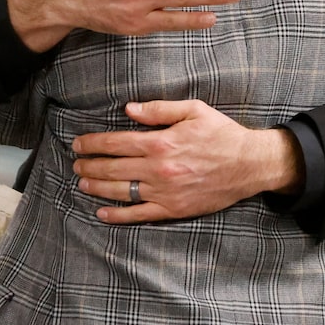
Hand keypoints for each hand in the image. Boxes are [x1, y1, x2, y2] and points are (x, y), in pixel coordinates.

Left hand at [71, 99, 304, 223]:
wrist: (249, 164)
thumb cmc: (222, 133)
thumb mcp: (194, 110)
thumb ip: (160, 109)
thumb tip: (129, 109)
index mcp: (162, 142)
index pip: (118, 142)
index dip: (94, 143)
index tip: (79, 143)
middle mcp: (159, 169)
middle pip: (114, 168)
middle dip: (90, 165)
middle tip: (76, 162)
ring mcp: (165, 192)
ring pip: (122, 191)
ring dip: (97, 187)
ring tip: (82, 182)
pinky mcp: (173, 209)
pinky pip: (139, 214)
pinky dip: (118, 215)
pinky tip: (102, 212)